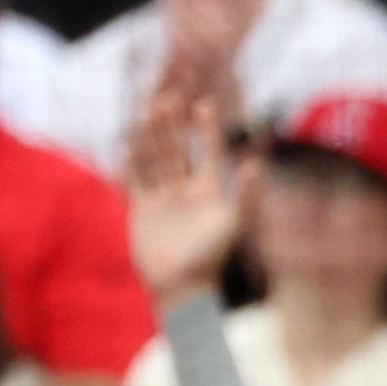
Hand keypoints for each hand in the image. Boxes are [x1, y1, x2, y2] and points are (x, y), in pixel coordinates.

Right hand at [123, 79, 252, 310]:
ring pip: (155, 159)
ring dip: (152, 137)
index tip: (203, 103)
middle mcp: (185, 189)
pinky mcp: (141, 209)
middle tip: (168, 99)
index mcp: (209, 189)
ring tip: (148, 113)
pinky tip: (128, 142)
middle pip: (177, 149)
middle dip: (173, 125)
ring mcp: (162, 197)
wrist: (182, 286)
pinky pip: (135, 180)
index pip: (208, 150)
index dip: (207, 128)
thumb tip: (257, 164)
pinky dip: (131, 162)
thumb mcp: (233, 223)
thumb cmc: (213, 257)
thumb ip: (245, 193)